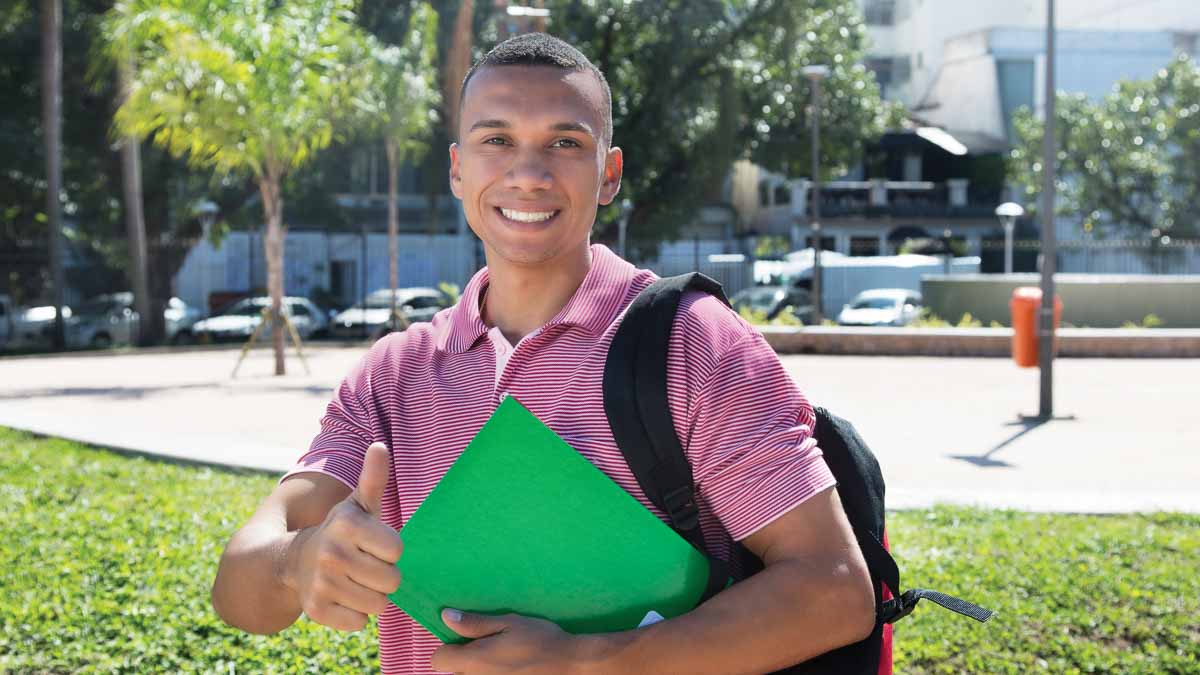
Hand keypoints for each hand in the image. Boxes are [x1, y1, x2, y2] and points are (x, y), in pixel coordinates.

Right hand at [283, 442, 402, 630]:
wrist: (295, 560)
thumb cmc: (342, 531)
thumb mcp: (358, 505)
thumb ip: (373, 478)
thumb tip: (379, 446)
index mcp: (347, 524)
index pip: (397, 550)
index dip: (390, 550)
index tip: (373, 544)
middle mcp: (332, 553)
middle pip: (391, 581)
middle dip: (384, 576)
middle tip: (364, 565)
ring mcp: (322, 583)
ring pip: (377, 605)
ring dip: (372, 596)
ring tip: (355, 580)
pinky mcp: (316, 611)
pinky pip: (359, 623)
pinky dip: (355, 615)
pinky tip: (342, 598)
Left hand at [430, 609, 587, 674]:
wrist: (571, 665)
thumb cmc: (539, 639)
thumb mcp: (508, 623)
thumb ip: (475, 623)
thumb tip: (446, 616)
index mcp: (474, 660)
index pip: (439, 659)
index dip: (449, 647)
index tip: (467, 639)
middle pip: (457, 670)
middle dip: (467, 658)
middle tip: (491, 645)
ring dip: (482, 668)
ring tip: (505, 656)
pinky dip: (497, 674)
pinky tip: (514, 667)